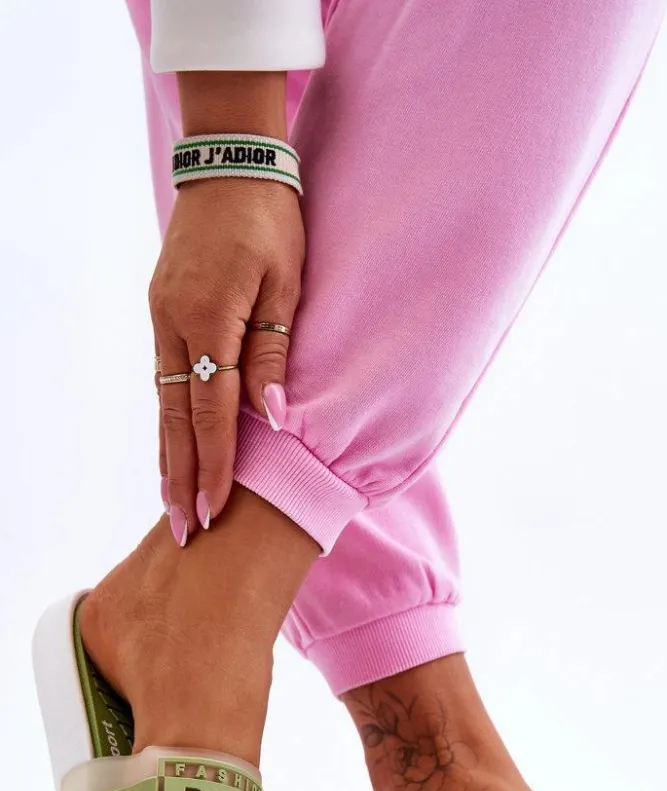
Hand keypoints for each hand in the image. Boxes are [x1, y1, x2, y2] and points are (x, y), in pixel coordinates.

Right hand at [150, 174, 304, 543]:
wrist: (230, 165)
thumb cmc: (272, 221)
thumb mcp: (287, 285)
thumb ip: (274, 354)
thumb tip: (271, 420)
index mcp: (209, 318)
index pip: (211, 410)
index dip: (212, 465)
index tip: (211, 510)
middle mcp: (174, 323)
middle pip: (175, 417)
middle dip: (179, 476)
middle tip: (181, 530)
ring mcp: (161, 316)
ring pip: (163, 401)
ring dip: (169, 453)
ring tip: (172, 501)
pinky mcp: (161, 310)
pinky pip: (164, 377)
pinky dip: (168, 418)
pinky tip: (171, 444)